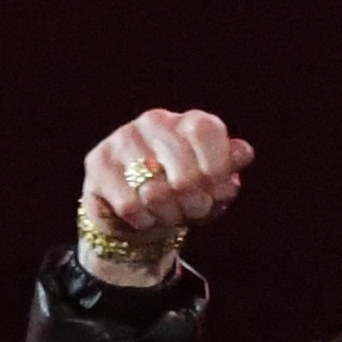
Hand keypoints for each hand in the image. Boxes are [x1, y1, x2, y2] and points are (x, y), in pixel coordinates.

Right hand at [77, 109, 254, 283]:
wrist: (137, 216)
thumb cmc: (184, 198)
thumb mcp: (214, 188)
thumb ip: (229, 170)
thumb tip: (243, 153)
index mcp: (189, 122)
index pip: (207, 131)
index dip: (217, 171)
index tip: (217, 192)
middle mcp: (155, 121)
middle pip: (185, 174)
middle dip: (194, 205)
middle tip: (192, 212)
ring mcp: (124, 139)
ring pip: (155, 193)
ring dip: (167, 215)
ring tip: (167, 214)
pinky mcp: (98, 162)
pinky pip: (129, 205)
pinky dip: (143, 220)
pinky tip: (144, 217)